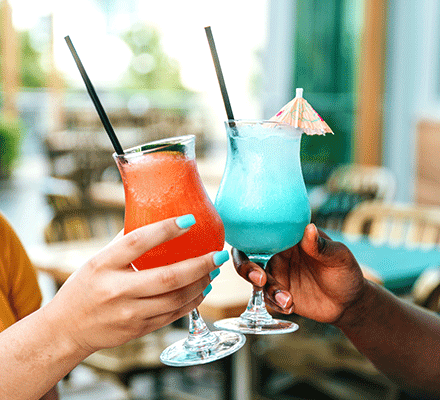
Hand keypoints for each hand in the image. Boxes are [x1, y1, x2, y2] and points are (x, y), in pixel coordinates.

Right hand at [42, 216, 223, 354]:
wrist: (66, 329)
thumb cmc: (83, 289)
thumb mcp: (97, 260)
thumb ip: (124, 243)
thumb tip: (153, 219)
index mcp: (104, 265)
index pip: (139, 242)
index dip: (166, 229)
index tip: (189, 220)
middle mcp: (117, 290)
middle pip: (167, 277)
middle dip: (199, 265)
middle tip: (217, 254)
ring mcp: (130, 313)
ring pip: (176, 299)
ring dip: (200, 284)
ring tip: (213, 270)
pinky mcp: (139, 329)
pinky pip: (174, 315)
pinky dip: (192, 301)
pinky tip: (201, 289)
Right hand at [232, 223, 366, 324]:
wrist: (349, 303)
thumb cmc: (345, 272)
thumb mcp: (339, 257)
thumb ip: (321, 246)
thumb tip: (309, 229)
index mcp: (288, 238)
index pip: (262, 232)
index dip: (248, 238)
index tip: (251, 249)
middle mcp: (277, 254)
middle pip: (247, 256)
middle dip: (245, 267)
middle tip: (260, 280)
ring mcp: (276, 274)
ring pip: (255, 280)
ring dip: (267, 290)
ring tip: (288, 301)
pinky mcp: (277, 293)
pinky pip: (265, 298)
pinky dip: (274, 303)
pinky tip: (290, 306)